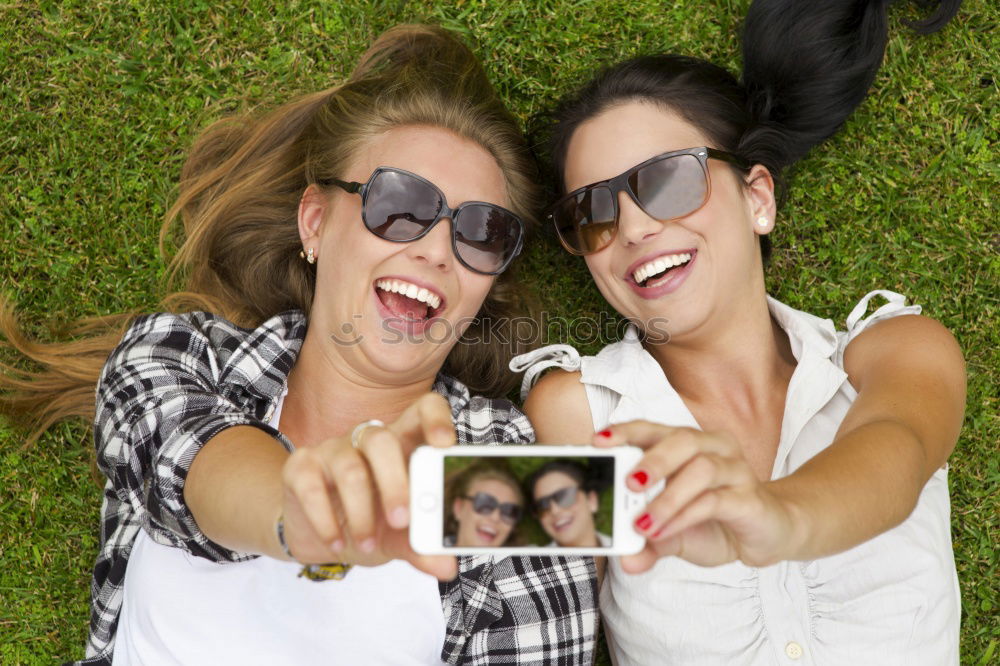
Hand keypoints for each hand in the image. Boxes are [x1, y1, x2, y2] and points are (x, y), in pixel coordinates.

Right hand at [279, 393, 458, 579]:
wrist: (319, 536)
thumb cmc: (369, 523)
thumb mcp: (398, 538)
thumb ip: (421, 548)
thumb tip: (447, 568)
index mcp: (402, 444)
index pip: (422, 410)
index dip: (435, 419)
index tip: (444, 444)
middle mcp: (367, 439)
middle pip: (382, 439)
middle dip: (394, 481)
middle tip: (402, 519)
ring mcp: (332, 449)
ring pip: (349, 467)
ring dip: (360, 512)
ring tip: (367, 545)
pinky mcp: (301, 466)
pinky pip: (312, 487)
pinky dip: (325, 521)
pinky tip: (336, 543)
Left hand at [595, 421, 803, 572]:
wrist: (768, 534)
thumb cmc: (717, 522)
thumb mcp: (676, 534)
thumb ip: (650, 542)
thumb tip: (626, 560)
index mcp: (690, 445)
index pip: (655, 428)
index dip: (627, 431)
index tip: (598, 441)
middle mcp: (714, 448)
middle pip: (682, 439)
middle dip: (651, 460)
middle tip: (627, 483)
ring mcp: (736, 470)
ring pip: (701, 468)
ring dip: (667, 497)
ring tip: (642, 524)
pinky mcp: (749, 498)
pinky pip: (716, 500)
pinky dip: (685, 516)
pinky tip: (665, 531)